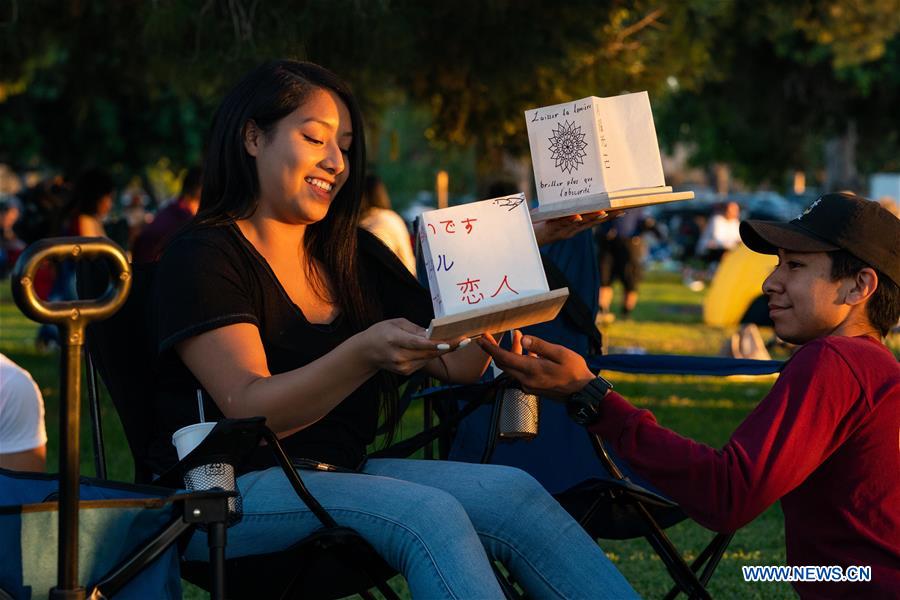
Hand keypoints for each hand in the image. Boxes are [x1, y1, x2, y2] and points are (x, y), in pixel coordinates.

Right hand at [359, 318, 465, 375]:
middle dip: (447, 347)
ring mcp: (402, 367)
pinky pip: (424, 362)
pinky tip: (441, 348)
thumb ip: (415, 329)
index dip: (435, 344)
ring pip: (428, 358)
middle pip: (427, 353)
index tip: (450, 342)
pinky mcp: (405, 372)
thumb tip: (434, 333)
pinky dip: (432, 355)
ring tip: (458, 342)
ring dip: (443, 350)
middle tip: (465, 340)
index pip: (417, 343)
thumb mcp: (396, 323)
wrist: (366, 352)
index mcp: (394, 339)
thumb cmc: (381, 332)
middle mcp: (398, 356)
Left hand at [477, 331, 595, 398]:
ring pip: (512, 367)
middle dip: (495, 349)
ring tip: (517, 335)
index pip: (504, 358)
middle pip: (504, 363)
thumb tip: (523, 338)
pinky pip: (520, 372)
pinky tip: (528, 350)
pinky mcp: (533, 387)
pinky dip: (519, 359)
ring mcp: (529, 385)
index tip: (481, 339)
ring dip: (511, 351)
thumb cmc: (575, 371)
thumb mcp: (560, 353)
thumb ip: (540, 346)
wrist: (583, 392)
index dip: (491, 349)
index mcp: (532, 370)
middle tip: (489, 336)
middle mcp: (527, 380)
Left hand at [532, 210, 617, 245]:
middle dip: (608, 216)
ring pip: (580, 224)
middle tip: (621, 210)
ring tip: (604, 212)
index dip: (610, 215)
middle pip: (593, 222)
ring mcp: (563, 230)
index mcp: (576, 225)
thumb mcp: (560, 213)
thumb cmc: (544, 222)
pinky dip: (570, 220)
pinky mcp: (552, 229)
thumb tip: (581, 191)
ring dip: (592, 218)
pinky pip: (562, 223)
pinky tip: (577, 216)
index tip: (624, 209)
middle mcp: (573, 229)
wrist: (527, 234)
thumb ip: (570, 206)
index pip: (596, 219)